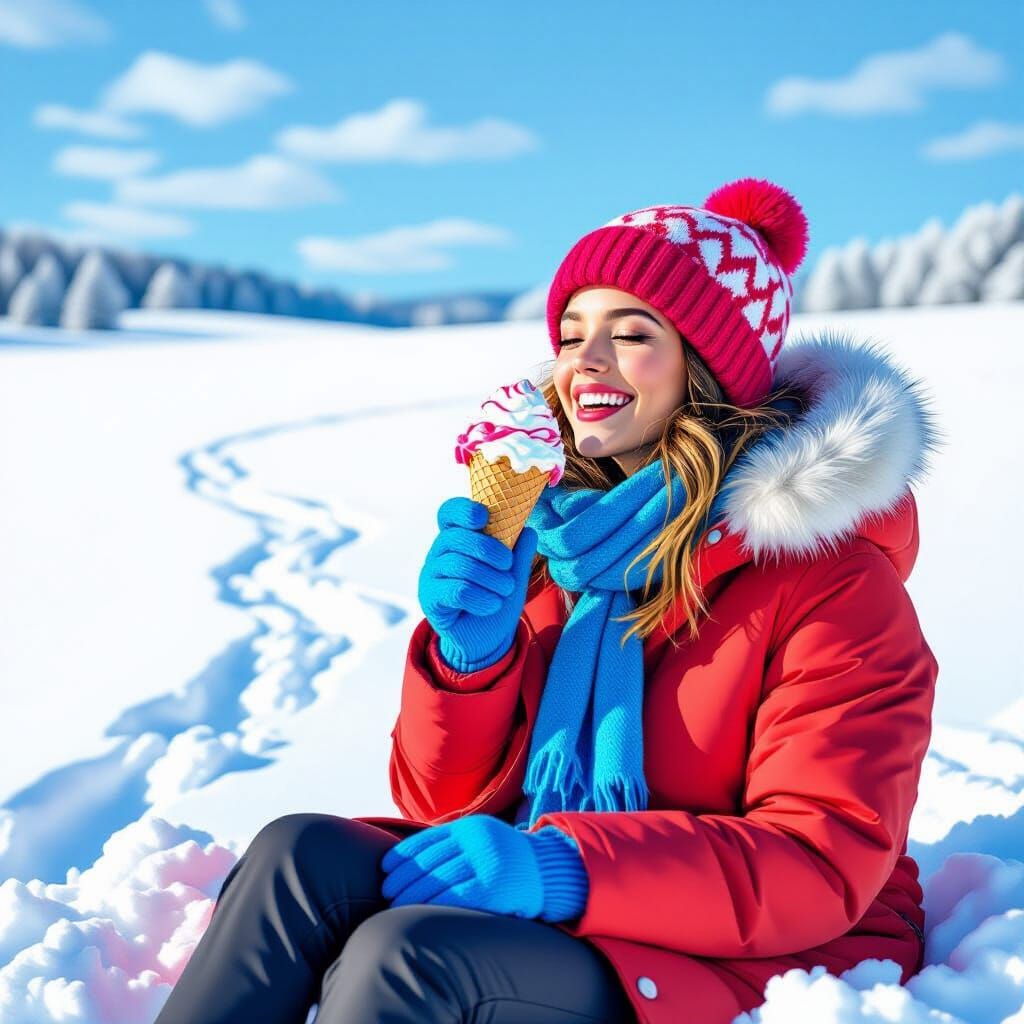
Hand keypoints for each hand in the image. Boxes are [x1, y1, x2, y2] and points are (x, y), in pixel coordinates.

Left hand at [381, 815, 545, 918]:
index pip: (429, 839)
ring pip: (438, 879)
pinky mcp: (493, 888)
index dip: (404, 854)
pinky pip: (455, 897)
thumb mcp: (482, 839)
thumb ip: (455, 843)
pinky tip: (418, 913)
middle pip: (430, 860)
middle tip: (387, 890)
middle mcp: (478, 841)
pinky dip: (432, 905)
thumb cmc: (507, 860)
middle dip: (404, 876)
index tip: (386, 867)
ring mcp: (487, 863)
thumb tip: (411, 858)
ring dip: (412, 893)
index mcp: (471, 827)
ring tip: (395, 903)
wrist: (548, 870)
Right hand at [418, 497, 536, 670]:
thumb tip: (529, 530)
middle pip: (457, 537)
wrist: (487, 641)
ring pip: (459, 565)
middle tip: (508, 566)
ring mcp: (431, 575)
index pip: (449, 513)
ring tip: (505, 591)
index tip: (484, 518)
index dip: (463, 510)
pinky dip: (480, 597)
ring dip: (490, 578)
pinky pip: (456, 590)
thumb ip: (519, 554)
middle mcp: (439, 553)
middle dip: (489, 550)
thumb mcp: (514, 576)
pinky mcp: (429, 598)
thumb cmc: (497, 601)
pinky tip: (492, 605)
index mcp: (458, 539)